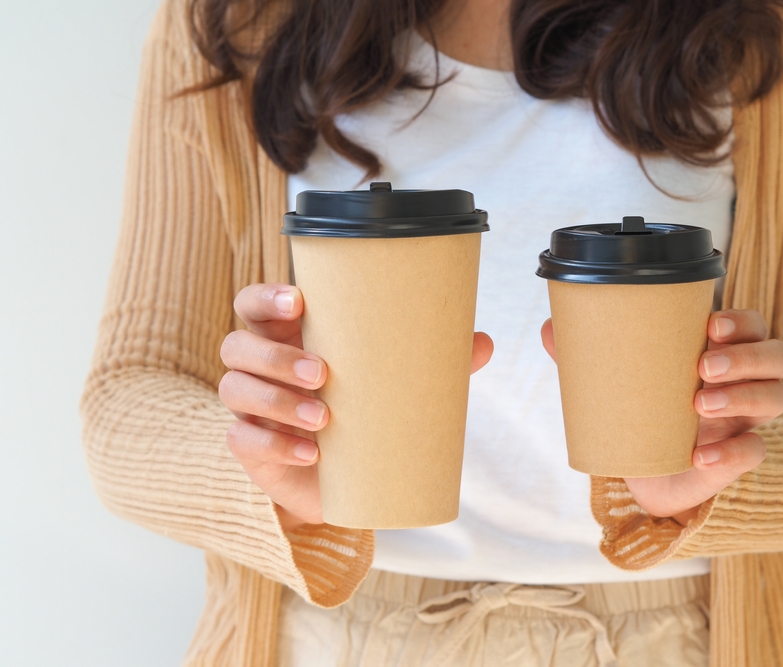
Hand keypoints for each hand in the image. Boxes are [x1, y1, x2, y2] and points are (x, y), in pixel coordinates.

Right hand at [219, 283, 494, 530]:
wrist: (350, 477)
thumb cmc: (366, 409)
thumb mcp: (395, 382)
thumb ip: (435, 360)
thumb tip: (483, 342)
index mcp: (288, 335)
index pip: (254, 303)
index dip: (266, 297)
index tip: (299, 301)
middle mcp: (259, 366)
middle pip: (238, 345)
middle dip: (276, 356)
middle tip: (324, 372)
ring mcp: (249, 407)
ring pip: (236, 389)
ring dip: (278, 401)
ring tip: (325, 417)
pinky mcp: (250, 448)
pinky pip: (243, 439)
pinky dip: (275, 443)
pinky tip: (310, 452)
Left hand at [540, 309, 782, 524]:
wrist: (644, 474)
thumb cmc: (641, 412)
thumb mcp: (619, 382)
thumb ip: (589, 355)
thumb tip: (550, 327)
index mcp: (720, 352)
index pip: (752, 325)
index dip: (742, 322)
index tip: (710, 324)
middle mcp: (743, 381)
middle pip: (778, 356)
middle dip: (747, 356)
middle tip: (703, 366)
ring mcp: (746, 420)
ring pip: (777, 397)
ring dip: (744, 394)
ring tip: (699, 402)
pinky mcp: (737, 459)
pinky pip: (756, 451)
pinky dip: (733, 452)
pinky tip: (700, 456)